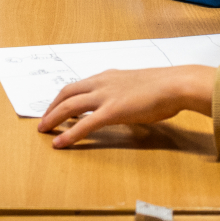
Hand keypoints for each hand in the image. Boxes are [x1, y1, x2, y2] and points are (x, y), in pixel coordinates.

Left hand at [38, 65, 215, 147]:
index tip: (55, 107)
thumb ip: (125, 94)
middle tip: (44, 121)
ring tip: (44, 131)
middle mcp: (102, 83)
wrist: (175, 85)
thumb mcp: (138, 87)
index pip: (77, 86)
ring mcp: (105, 96)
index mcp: (108, 76)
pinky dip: (69, 135)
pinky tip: (60, 143)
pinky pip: (84, 125)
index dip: (63, 98)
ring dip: (53, 119)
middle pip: (67, 94)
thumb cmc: (164, 88)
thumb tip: (124, 106)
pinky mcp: (112, 111)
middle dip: (52, 108)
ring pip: (69, 107)